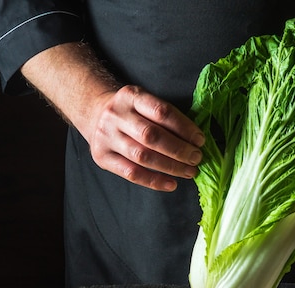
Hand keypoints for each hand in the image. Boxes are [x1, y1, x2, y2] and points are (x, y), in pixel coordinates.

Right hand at [85, 85, 204, 190]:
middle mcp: (116, 115)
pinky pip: (131, 173)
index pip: (162, 112)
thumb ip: (165, 116)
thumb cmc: (131, 111)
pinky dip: (154, 181)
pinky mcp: (102, 157)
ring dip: (171, 167)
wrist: (94, 113)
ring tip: (189, 171)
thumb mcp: (144, 102)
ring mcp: (106, 136)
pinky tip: (171, 184)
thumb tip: (196, 140)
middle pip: (151, 136)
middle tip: (196, 158)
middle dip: (179, 150)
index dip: (184, 128)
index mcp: (131, 96)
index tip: (200, 140)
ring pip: (142, 156)